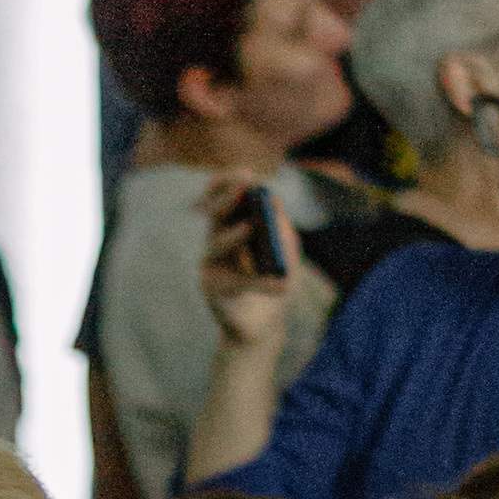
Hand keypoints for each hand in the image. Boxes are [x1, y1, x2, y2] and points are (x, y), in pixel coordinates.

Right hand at [197, 171, 297, 357]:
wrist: (265, 324)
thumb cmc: (274, 282)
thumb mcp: (287, 253)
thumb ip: (282, 229)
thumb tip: (274, 203)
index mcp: (234, 225)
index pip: (223, 197)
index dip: (229, 183)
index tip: (246, 174)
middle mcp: (217, 240)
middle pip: (214, 214)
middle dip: (227, 198)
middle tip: (243, 187)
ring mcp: (211, 263)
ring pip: (217, 243)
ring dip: (235, 235)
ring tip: (250, 227)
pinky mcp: (211, 286)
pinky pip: (235, 280)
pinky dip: (260, 283)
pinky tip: (281, 285)